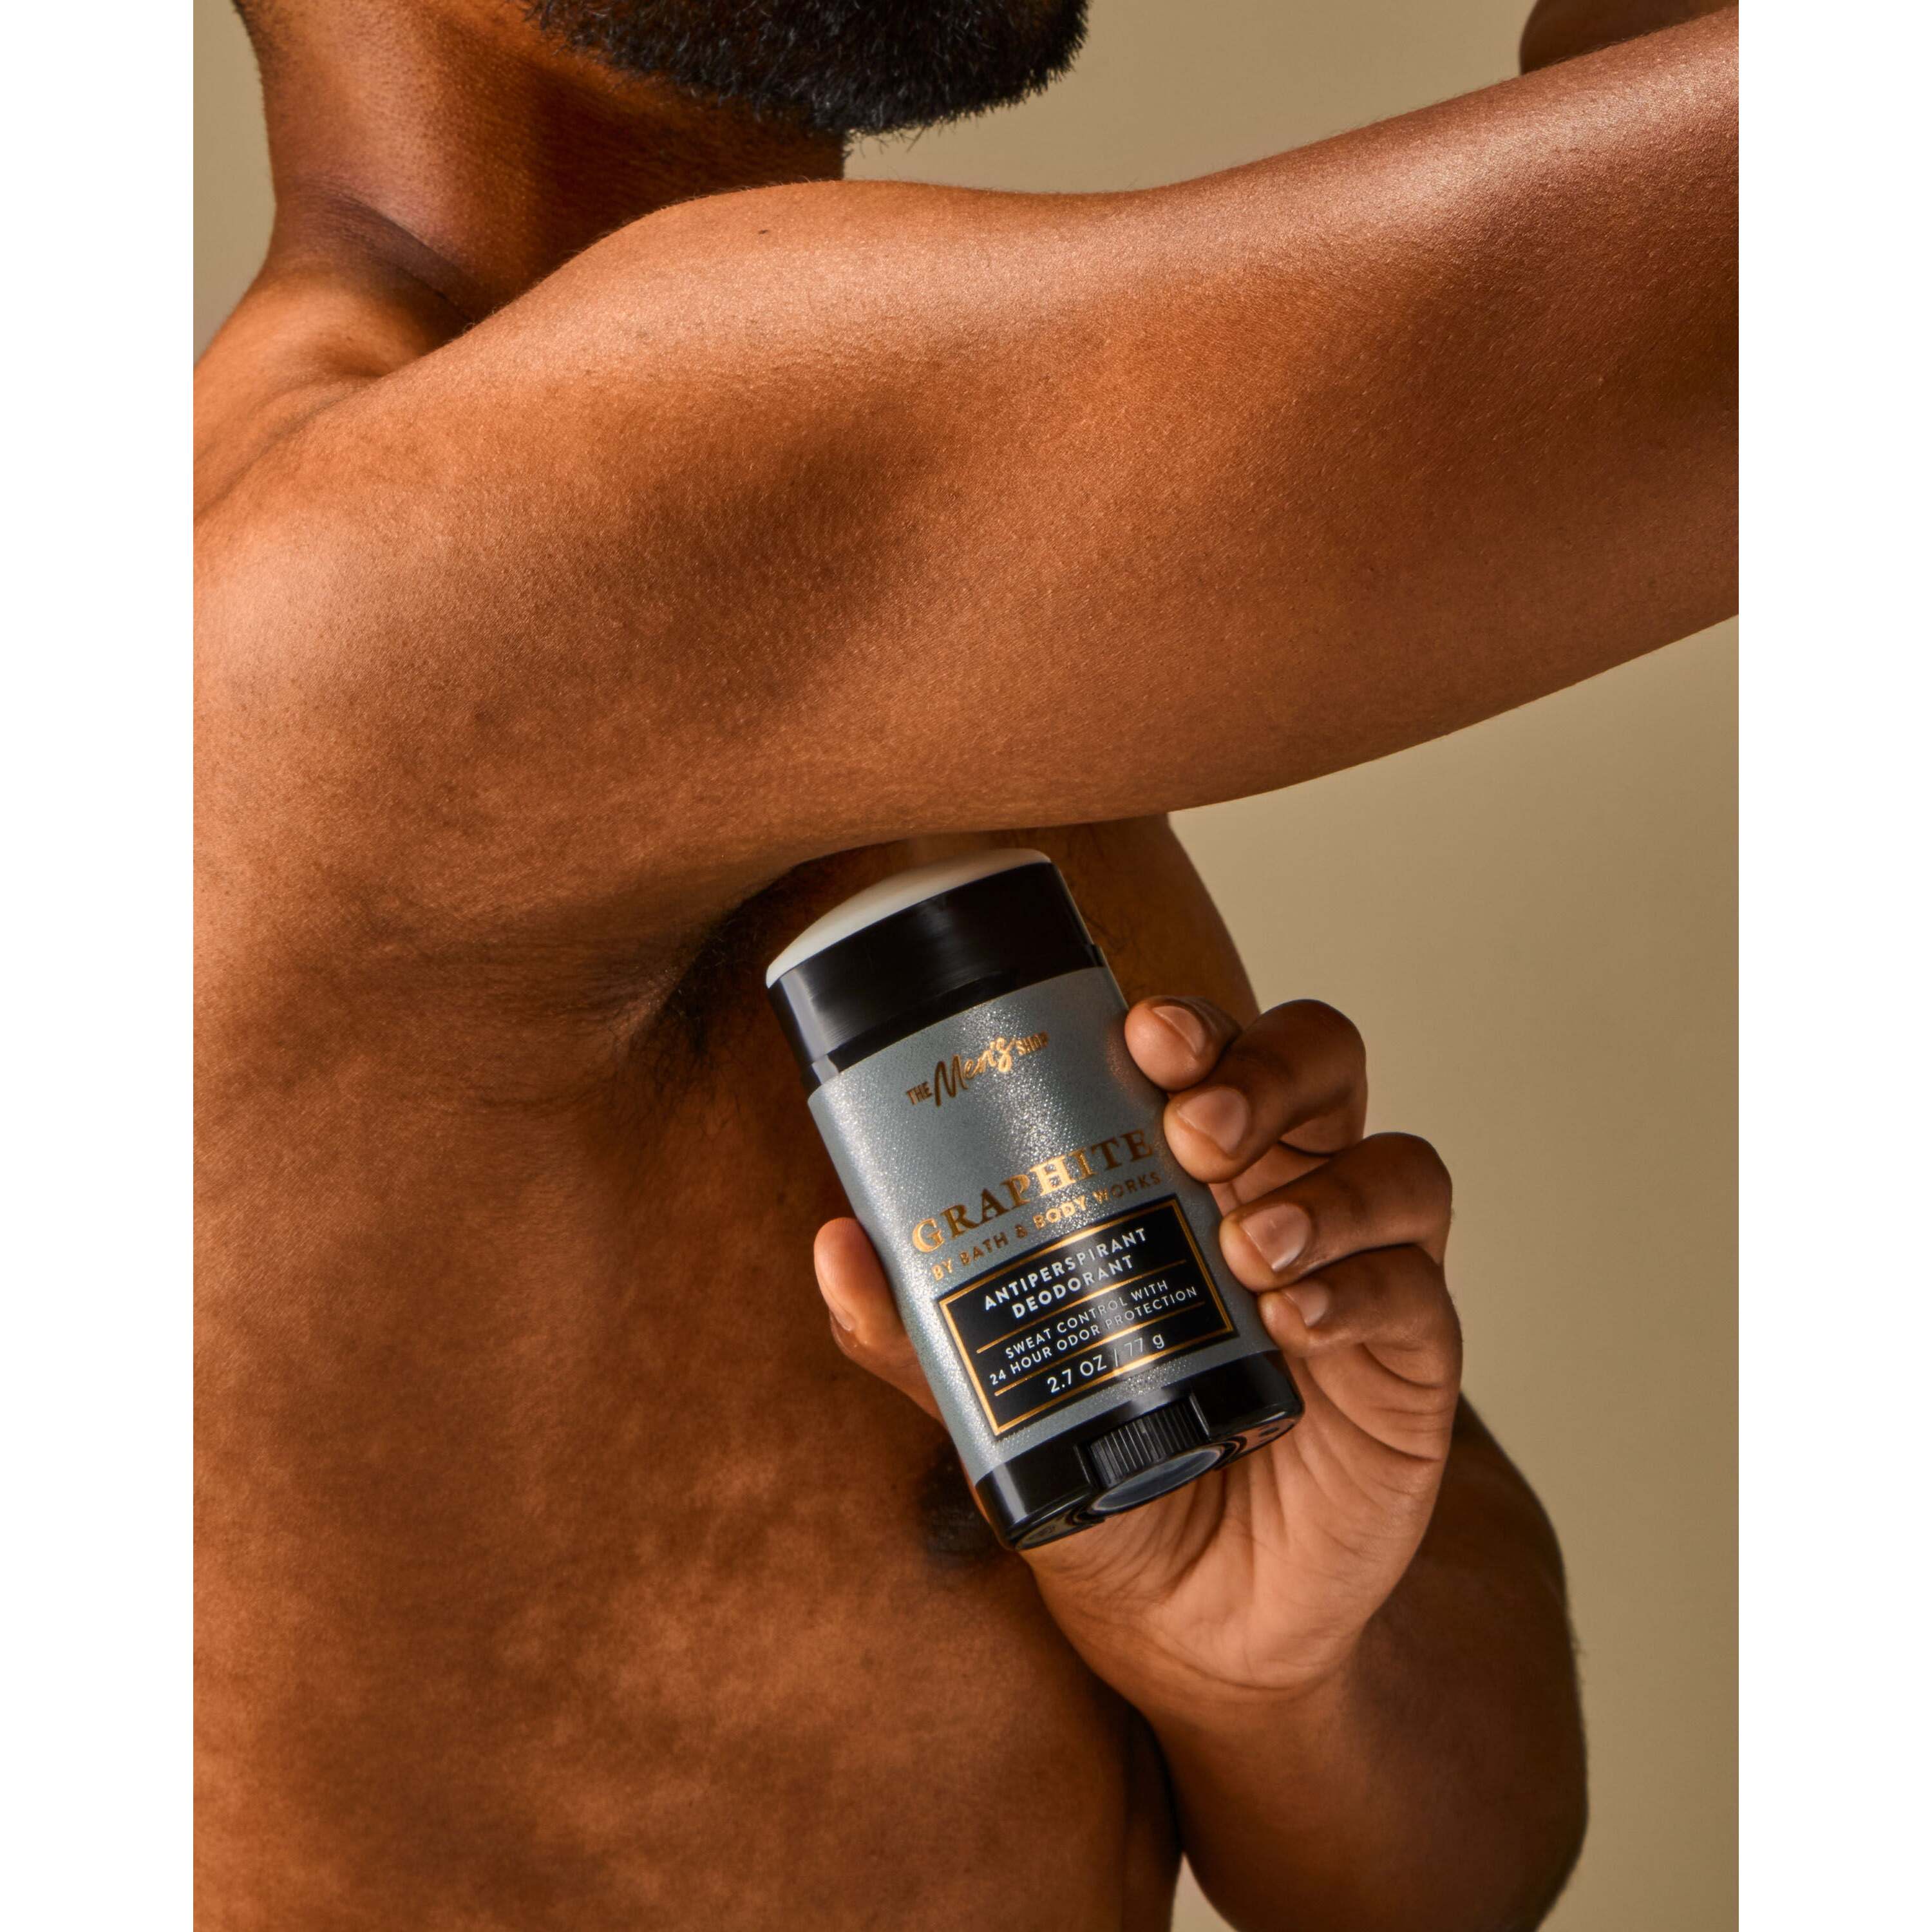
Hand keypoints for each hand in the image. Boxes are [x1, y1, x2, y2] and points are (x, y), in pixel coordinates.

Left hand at [812, 997, 1460, 1719]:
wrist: (1189, 1622)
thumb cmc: (1106, 1474)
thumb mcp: (1000, 1402)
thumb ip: (918, 1333)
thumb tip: (835, 1245)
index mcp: (1193, 1172)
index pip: (1213, 1055)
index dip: (1192, 1026)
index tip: (1143, 1036)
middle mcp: (1286, 1192)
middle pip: (1320, 1066)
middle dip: (1263, 1072)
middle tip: (1192, 1129)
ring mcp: (1358, 1270)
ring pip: (1395, 1165)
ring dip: (1323, 1188)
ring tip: (1244, 1244)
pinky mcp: (1412, 1360)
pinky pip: (1415, 1290)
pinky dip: (1358, 1286)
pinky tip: (1292, 1320)